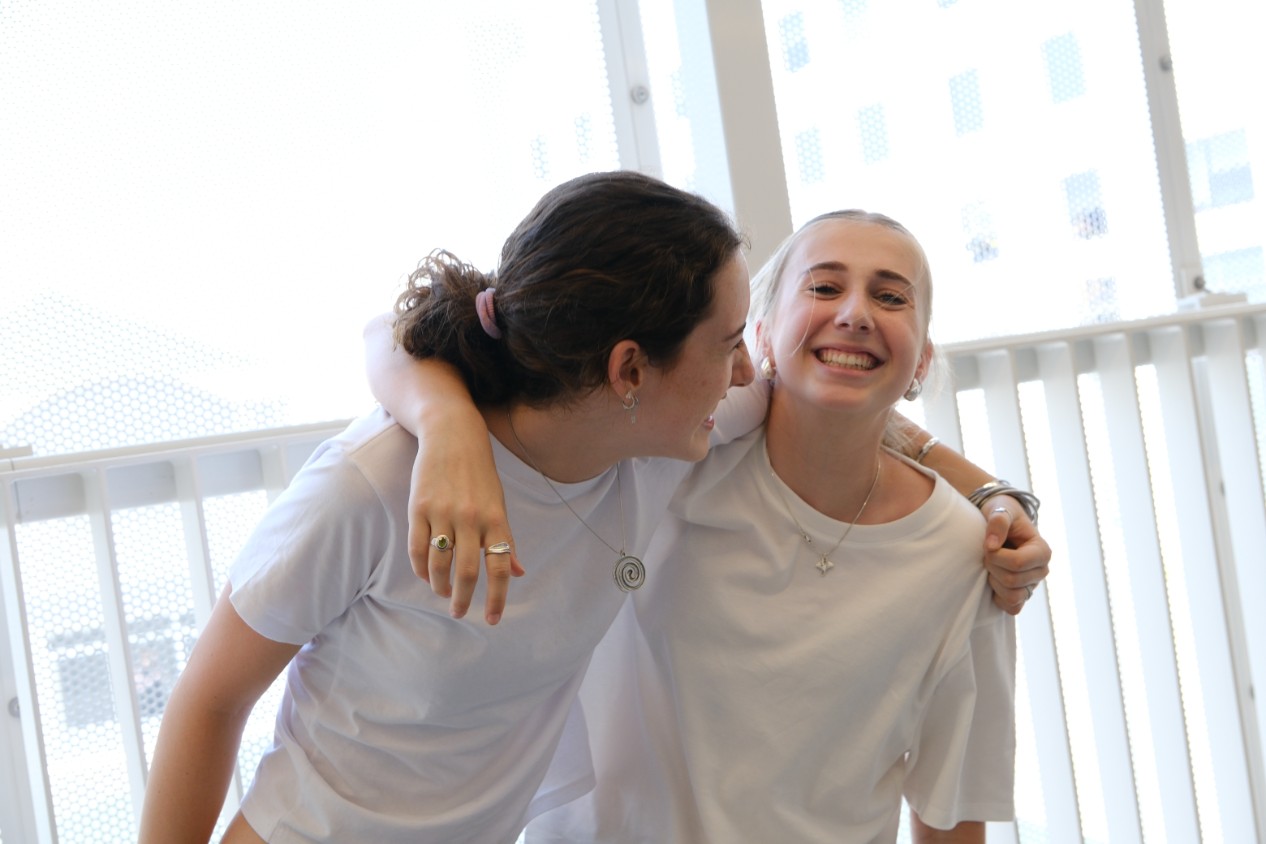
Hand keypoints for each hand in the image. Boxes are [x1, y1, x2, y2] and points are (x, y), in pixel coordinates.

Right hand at [406, 407, 523, 624]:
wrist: (453, 435)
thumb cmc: (480, 474)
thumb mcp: (500, 504)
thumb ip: (507, 540)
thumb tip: (518, 572)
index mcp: (496, 519)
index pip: (500, 567)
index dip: (497, 597)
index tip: (492, 619)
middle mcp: (471, 518)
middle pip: (467, 571)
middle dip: (462, 599)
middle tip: (459, 613)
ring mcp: (443, 512)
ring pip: (439, 564)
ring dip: (440, 586)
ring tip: (442, 594)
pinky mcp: (419, 507)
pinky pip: (417, 548)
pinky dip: (421, 569)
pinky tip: (426, 576)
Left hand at [981, 495, 1050, 614]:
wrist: (1001, 523)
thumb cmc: (1003, 514)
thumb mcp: (1000, 509)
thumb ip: (998, 521)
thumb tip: (992, 545)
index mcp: (1042, 551)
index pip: (1017, 563)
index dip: (996, 557)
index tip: (988, 544)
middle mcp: (1041, 571)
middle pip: (1012, 581)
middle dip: (992, 566)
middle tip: (987, 553)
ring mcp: (1032, 585)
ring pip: (1012, 596)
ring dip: (994, 582)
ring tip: (991, 566)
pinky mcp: (1022, 595)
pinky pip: (1012, 608)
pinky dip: (999, 597)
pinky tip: (993, 580)